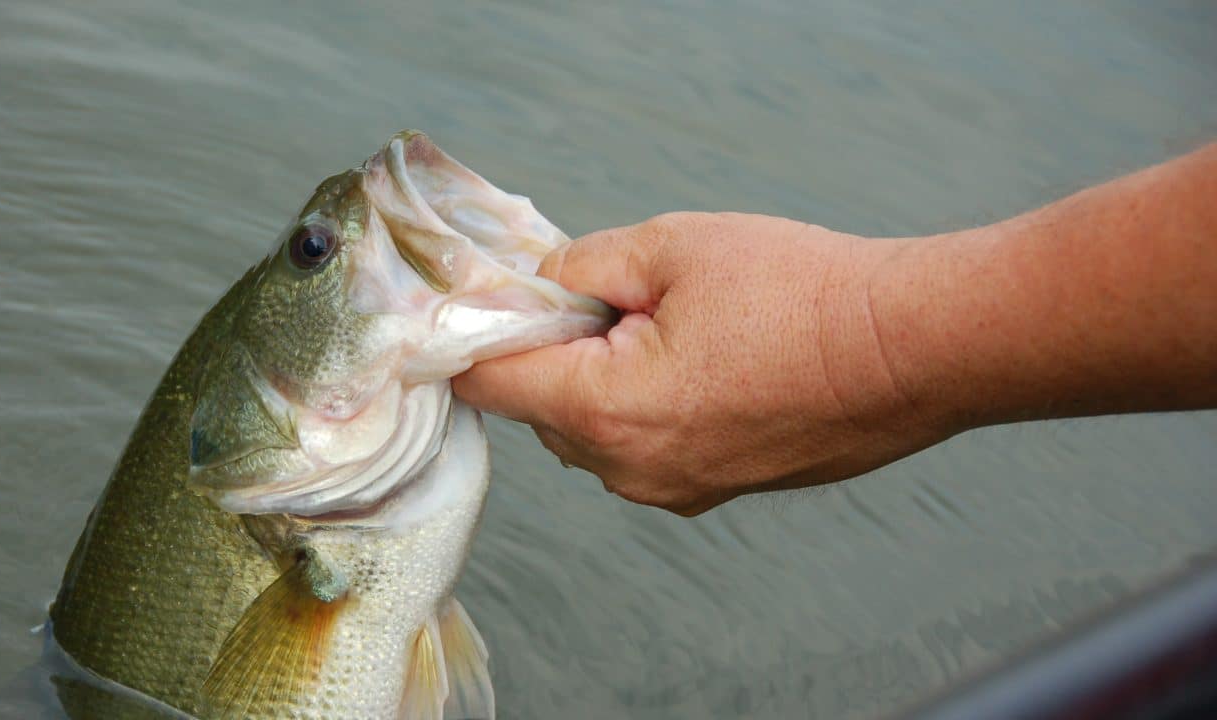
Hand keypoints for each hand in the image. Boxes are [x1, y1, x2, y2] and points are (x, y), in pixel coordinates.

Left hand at [453, 212, 955, 515]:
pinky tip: (700, 359)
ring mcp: (675, 490)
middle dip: (551, 353)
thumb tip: (544, 282)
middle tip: (601, 296)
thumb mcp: (673, 247)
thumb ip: (584, 265)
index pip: (491, 384)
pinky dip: (643, 406)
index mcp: (606, 411)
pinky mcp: (712, 491)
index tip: (487, 302)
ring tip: (664, 325)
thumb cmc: (802, 295)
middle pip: (540, 412)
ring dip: (599, 382)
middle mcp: (631, 470)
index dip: (476, 336)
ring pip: (591, 434)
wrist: (912, 350)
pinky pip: (643, 449)